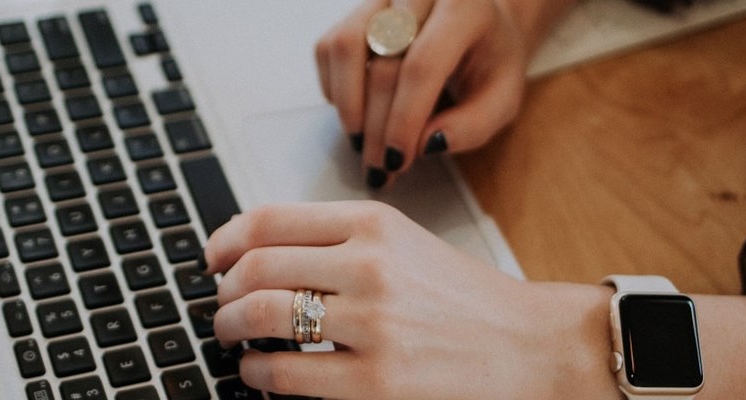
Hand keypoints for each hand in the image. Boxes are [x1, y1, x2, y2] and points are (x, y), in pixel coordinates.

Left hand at [201, 201, 615, 398]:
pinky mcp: (377, 383)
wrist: (532, 346)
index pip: (269, 218)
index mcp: (375, 223)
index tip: (213, 258)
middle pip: (256, 267)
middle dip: (223, 291)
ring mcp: (373, 324)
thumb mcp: (405, 244)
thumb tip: (256, 252)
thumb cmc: (467, 300)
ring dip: (230, 328)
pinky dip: (256, 375)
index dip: (225, 239)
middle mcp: (371, 265)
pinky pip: (285, 376)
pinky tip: (259, 375)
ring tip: (233, 338)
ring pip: (262, 316)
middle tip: (221, 305)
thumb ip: (339, 239)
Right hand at [315, 0, 528, 187]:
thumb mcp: (502, 98)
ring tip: (361, 143)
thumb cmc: (490, 62)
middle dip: (377, 127)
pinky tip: (357, 113)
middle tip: (379, 168)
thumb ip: (472, 126)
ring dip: (348, 106)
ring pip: (345, 47)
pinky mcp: (357, 10)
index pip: (423, 64)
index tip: (397, 160)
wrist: (480, 23)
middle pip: (383, 63)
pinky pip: (329, 48)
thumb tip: (426, 145)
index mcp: (465, 8)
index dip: (404, 118)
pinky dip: (335, 87)